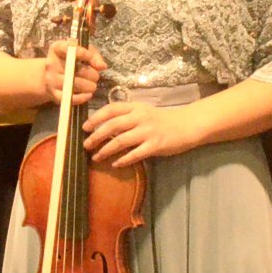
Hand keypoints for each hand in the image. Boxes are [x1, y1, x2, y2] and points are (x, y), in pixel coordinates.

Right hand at [40, 42, 103, 106]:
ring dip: (88, 86)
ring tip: (93, 86)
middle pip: (73, 69)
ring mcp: (51, 79)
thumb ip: (94, 56)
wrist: (53, 77)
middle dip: (90, 74)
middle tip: (96, 77)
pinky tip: (88, 94)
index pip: (71, 49)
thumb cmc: (71, 61)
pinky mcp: (53, 94)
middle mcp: (51, 63)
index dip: (86, 55)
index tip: (95, 62)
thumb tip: (102, 66)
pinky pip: (69, 98)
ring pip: (73, 84)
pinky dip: (82, 98)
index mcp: (57, 48)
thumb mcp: (83, 52)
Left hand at [84, 101, 202, 167]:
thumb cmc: (162, 120)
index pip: (111, 109)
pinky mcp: (155, 145)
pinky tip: (116, 164)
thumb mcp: (143, 113)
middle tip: (86, 145)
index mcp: (135, 107)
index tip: (85, 127)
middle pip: (112, 126)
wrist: (186, 125)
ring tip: (96, 157)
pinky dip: (123, 160)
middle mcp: (140, 117)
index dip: (96, 118)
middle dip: (96, 136)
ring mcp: (148, 131)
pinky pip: (135, 154)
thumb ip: (126, 117)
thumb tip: (103, 127)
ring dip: (106, 150)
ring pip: (121, 141)